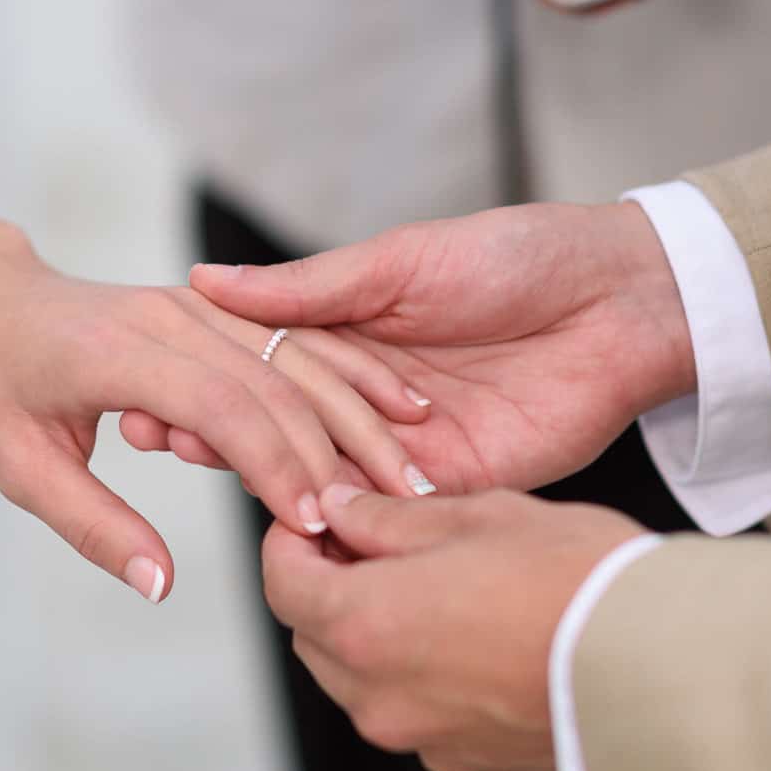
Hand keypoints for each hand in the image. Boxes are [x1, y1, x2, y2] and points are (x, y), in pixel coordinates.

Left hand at [0, 229, 434, 603]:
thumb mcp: (21, 469)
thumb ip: (95, 527)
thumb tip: (162, 586)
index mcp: (114, 352)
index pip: (217, 403)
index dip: (272, 464)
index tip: (312, 525)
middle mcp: (167, 314)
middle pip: (272, 380)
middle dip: (336, 452)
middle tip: (390, 519)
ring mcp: (198, 303)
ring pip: (297, 354)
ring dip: (360, 415)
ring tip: (413, 476)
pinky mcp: (217, 305)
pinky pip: (296, 336)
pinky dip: (353, 374)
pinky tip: (404, 410)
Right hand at [148, 202, 694, 495]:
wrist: (622, 300)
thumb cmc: (518, 256)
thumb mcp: (400, 261)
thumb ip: (308, 288)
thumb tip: (204, 282)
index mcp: (352, 335)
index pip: (261, 368)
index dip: (206, 379)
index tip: (147, 387)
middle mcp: (370, 397)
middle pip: (279, 427)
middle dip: (217, 432)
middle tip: (152, 433)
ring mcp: (410, 446)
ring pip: (324, 472)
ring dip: (268, 475)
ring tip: (204, 468)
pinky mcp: (456, 485)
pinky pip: (390, 508)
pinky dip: (345, 512)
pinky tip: (292, 514)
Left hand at [262, 484, 645, 770]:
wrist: (666, 670)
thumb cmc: (574, 580)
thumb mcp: (477, 518)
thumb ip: (391, 519)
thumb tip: (342, 511)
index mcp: (362, 627)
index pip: (281, 584)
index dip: (290, 541)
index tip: (319, 514)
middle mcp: (377, 698)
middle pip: (315, 637)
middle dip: (331, 587)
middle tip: (376, 540)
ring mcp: (423, 739)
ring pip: (364, 680)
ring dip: (378, 634)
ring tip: (438, 585)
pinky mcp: (470, 764)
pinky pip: (419, 714)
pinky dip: (425, 675)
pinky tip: (479, 635)